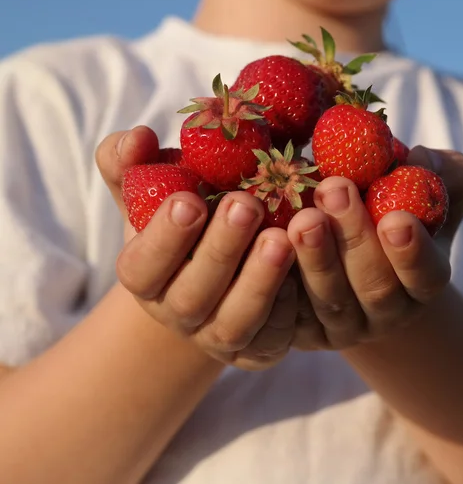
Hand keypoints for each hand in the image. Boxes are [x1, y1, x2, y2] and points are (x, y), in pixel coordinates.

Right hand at [96, 126, 297, 369]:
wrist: (219, 262)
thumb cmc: (189, 214)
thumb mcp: (156, 187)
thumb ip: (133, 162)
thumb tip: (138, 137)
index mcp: (146, 276)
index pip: (142, 268)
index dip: (163, 238)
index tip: (188, 199)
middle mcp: (178, 313)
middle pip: (193, 297)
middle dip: (220, 250)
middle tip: (246, 205)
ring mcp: (219, 336)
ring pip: (235, 323)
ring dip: (259, 281)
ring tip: (282, 237)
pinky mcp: (259, 347)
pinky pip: (276, 334)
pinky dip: (291, 303)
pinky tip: (306, 265)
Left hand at [287, 146, 462, 349]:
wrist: (348, 251)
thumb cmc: (390, 209)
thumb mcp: (425, 190)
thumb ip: (438, 173)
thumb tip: (420, 158)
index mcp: (421, 283)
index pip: (426, 276)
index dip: (412, 252)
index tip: (395, 218)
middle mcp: (385, 312)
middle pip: (374, 288)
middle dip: (354, 238)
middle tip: (333, 191)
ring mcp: (342, 326)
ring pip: (329, 301)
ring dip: (315, 258)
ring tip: (301, 217)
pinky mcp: (301, 330)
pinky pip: (288, 314)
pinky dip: (279, 284)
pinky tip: (268, 248)